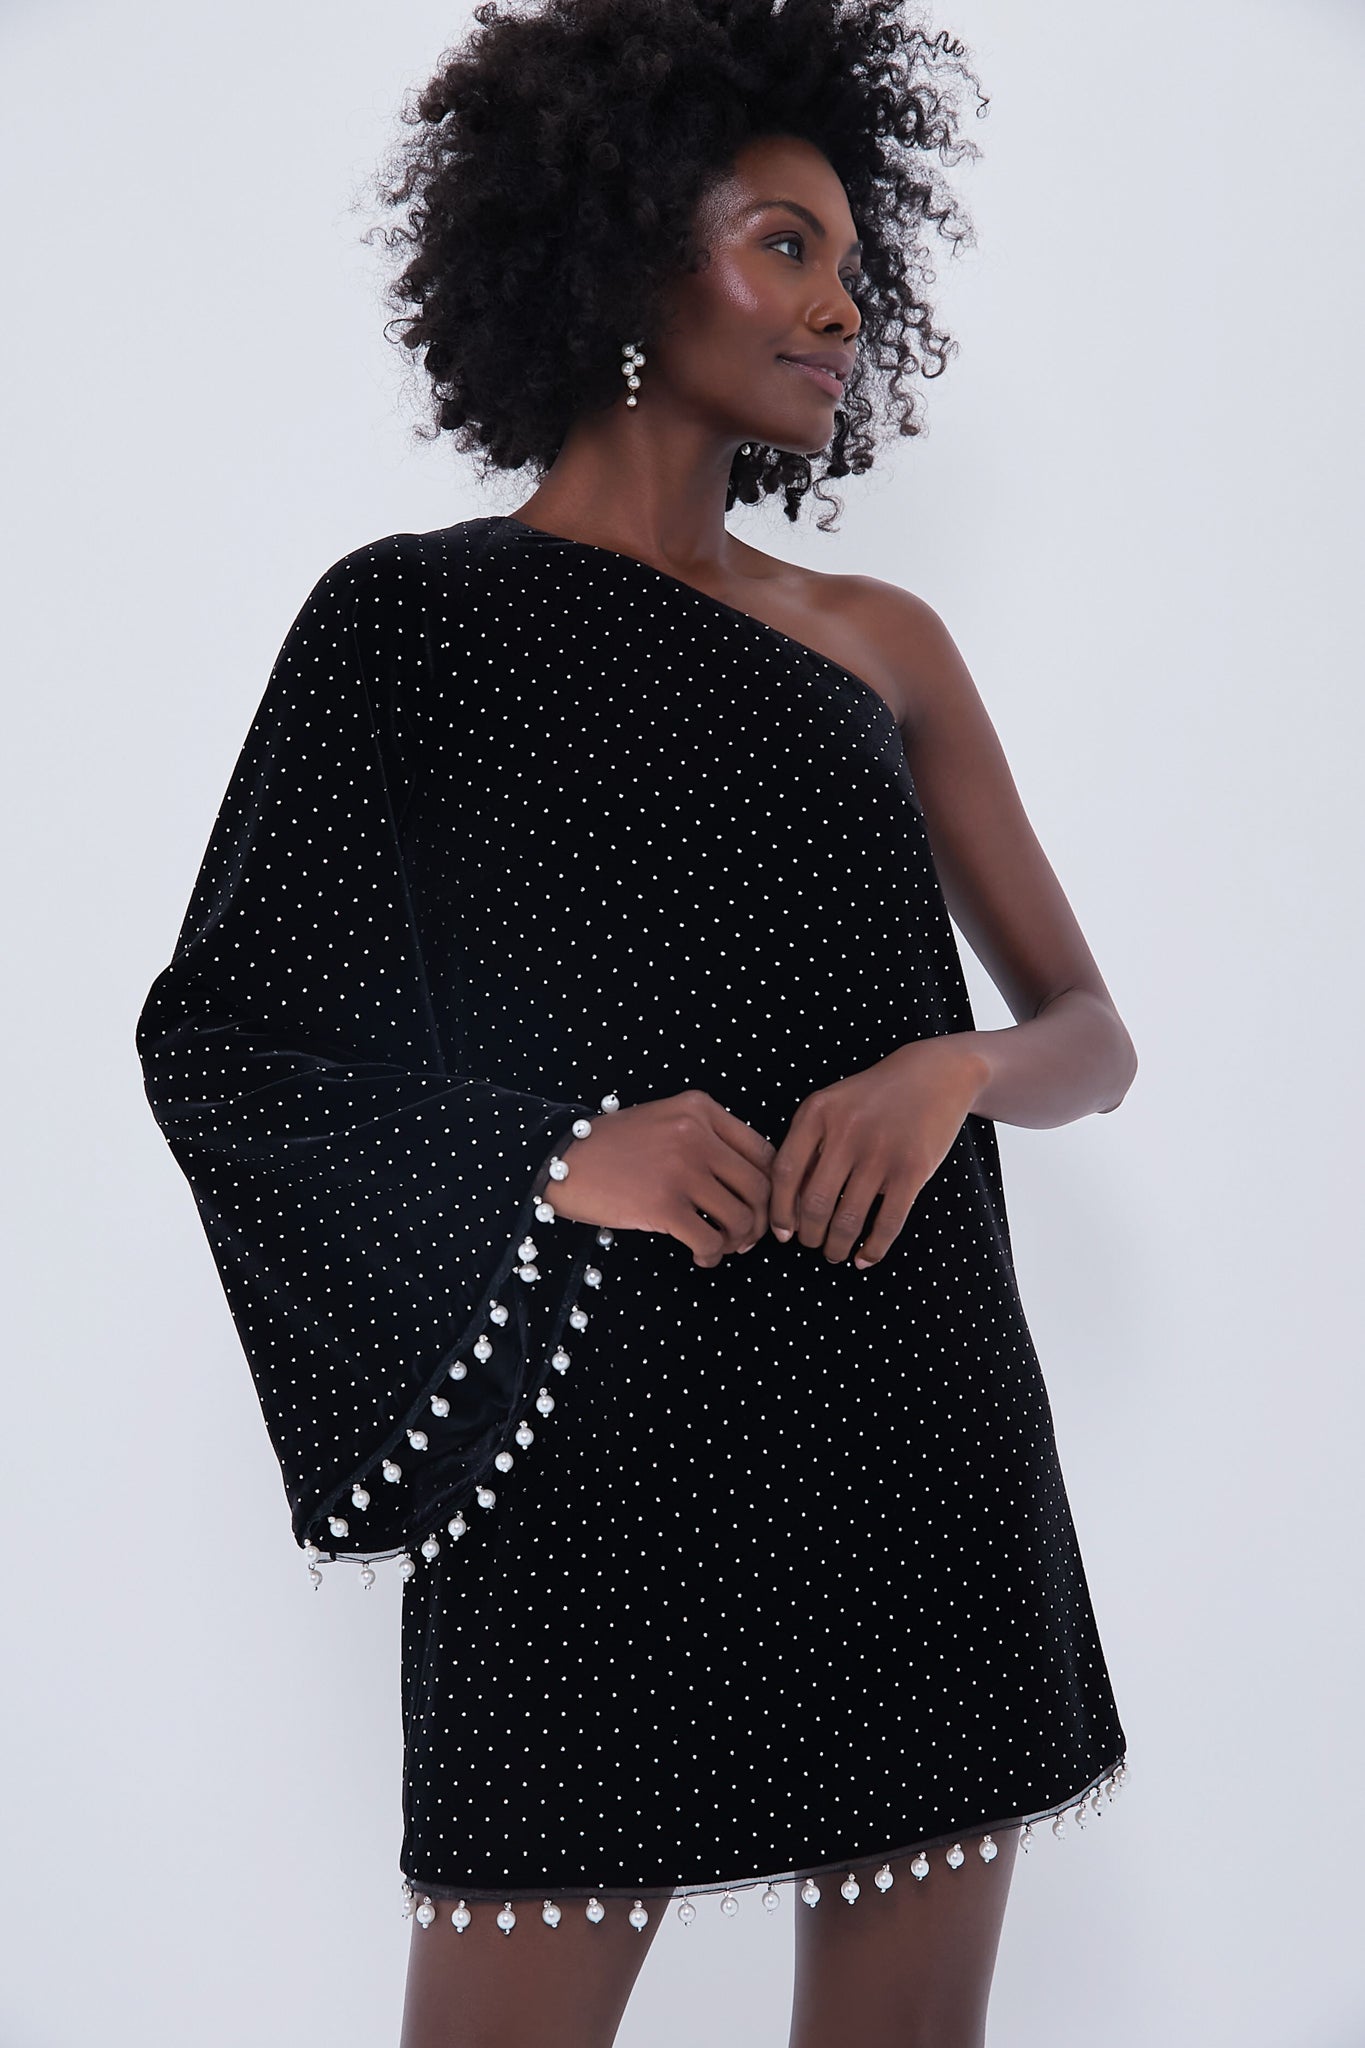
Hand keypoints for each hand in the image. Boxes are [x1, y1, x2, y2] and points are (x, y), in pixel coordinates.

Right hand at [542, 1088, 774, 1268]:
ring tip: (720, 1245)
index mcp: (700, 1108)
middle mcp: (696, 1134)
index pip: (763, 1151)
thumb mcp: (665, 1121)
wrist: (561, 1160)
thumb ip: (707, 1138)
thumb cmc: (614, 1147)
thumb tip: (753, 1186)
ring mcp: (681, 1169)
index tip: (763, 1207)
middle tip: (746, 1236)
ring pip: (740, 1217)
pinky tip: (701, 1255)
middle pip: (759, 1187)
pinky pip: (710, 1240)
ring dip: (737, 1241)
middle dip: (759, 1220)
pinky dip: (712, 1255)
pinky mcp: (663, 1205)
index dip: (772, 1187)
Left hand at [768, 1039, 987, 1267]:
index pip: (784, 1173)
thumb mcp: (833, 1105)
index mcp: (817, 1113)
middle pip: (813, 1202)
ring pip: (847, 1218)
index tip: (781, 1233)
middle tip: (812, 1244)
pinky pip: (887, 1222)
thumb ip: (809, 1145)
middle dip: (809, 1235)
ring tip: (835, 1253)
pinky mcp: (913, 1168)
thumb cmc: (874, 1098)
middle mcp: (846, 1131)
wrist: (935, 1074)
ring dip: (837, 1246)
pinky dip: (874, 1249)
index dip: (779, 1211)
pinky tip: (865, 1258)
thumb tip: (788, 1207)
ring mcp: (881, 1150)